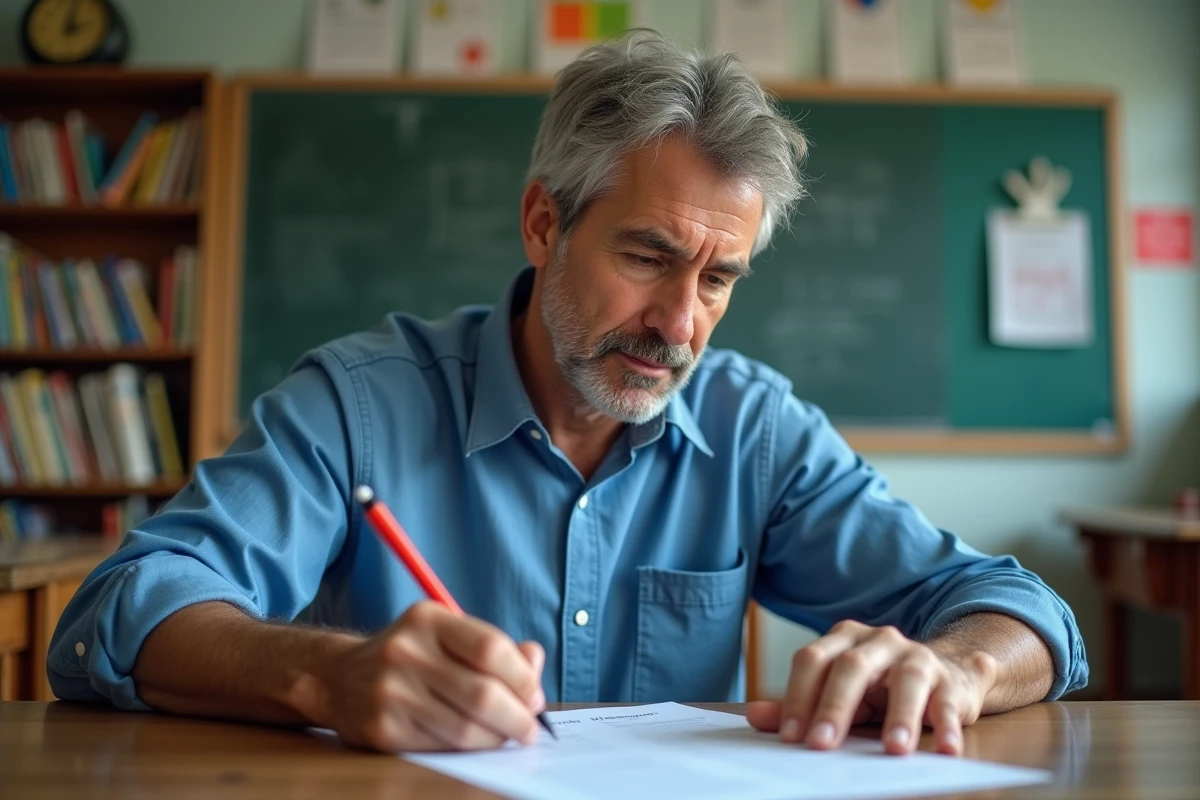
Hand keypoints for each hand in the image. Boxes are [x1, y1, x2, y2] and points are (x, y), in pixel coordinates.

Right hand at [317, 601, 545, 752]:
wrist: (341, 678)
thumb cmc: (414, 656)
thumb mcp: (449, 635)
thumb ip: (497, 647)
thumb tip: (535, 660)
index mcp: (427, 619)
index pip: (490, 649)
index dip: (523, 678)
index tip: (535, 697)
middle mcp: (404, 651)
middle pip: (481, 693)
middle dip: (517, 717)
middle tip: (529, 729)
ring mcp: (390, 692)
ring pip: (464, 728)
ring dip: (497, 739)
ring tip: (507, 737)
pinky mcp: (382, 729)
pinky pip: (441, 747)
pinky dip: (469, 750)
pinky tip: (477, 743)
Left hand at [746, 620, 997, 755]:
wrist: (942, 674)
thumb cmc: (878, 691)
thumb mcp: (836, 695)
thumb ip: (798, 705)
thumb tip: (754, 717)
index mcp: (843, 640)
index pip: (812, 661)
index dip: (797, 697)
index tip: (789, 737)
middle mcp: (878, 640)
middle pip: (852, 667)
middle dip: (835, 707)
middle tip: (822, 745)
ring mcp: (917, 656)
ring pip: (907, 678)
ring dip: (900, 715)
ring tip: (894, 749)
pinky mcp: (950, 681)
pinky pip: (949, 700)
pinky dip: (949, 724)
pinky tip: (947, 748)